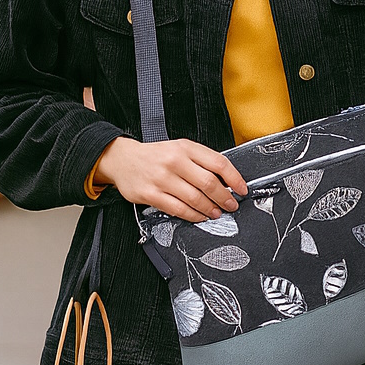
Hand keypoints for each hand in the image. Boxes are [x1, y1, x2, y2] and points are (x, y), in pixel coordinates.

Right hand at [95, 136, 247, 221]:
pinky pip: (178, 209)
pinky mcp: (151, 194)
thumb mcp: (180, 148)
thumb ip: (201, 161)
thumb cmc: (156, 156)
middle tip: (231, 205)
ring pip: (195, 198)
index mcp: (185, 148)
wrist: (122, 159)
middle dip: (225, 197)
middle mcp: (175, 161)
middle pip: (209, 183)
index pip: (218, 163)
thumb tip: (227, 179)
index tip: (242, 189)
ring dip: (210, 209)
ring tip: (216, 213)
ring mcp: (162, 178)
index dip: (235, 178)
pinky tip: (199, 216)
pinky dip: (193, 215)